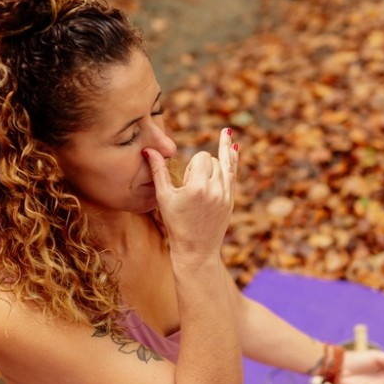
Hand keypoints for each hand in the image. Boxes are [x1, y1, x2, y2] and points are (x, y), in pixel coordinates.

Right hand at [143, 128, 237, 259]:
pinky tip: (235, 146)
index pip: (202, 157)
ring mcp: (226, 195)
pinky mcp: (231, 200)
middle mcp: (215, 189)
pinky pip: (234, 174)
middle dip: (202, 166)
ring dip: (216, 162)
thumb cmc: (175, 224)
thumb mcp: (163, 197)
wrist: (196, 250)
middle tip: (191, 187)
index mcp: (198, 187)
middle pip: (213, 160)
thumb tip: (148, 149)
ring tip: (225, 132)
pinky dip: (233, 160)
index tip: (185, 181)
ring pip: (225, 165)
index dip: (192, 164)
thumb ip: (157, 171)